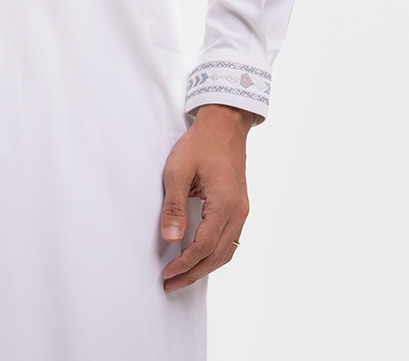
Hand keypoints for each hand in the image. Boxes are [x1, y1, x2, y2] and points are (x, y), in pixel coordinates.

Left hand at [159, 104, 252, 290]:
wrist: (224, 125)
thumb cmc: (200, 144)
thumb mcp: (178, 170)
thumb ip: (174, 205)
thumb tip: (171, 238)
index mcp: (224, 204)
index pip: (204, 246)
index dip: (185, 264)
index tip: (167, 273)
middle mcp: (238, 212)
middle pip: (217, 256)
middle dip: (193, 273)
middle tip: (171, 284)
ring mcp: (242, 211)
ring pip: (226, 251)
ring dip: (205, 267)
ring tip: (183, 276)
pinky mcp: (239, 207)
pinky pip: (230, 240)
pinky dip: (214, 254)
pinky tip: (199, 257)